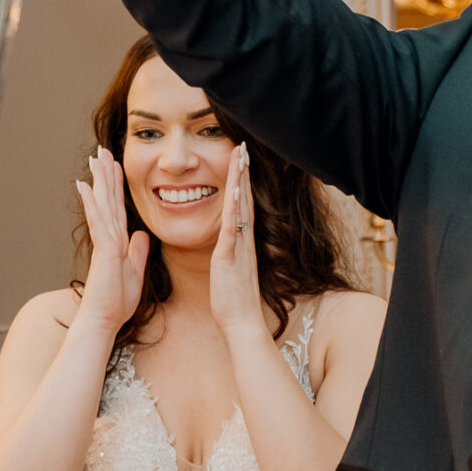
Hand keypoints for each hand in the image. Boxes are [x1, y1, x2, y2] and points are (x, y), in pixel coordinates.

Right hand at [74, 148, 149, 336]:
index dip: (117, 186)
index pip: (118, 207)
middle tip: (101, 150)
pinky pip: (97, 222)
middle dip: (105, 174)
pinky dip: (92, 203)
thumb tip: (142, 234)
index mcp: (118, 241)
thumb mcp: (134, 271)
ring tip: (94, 158)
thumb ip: (137, 252)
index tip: (116, 166)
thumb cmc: (116, 302)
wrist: (103, 320)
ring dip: (98, 180)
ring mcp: (104, 242)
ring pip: (101, 205)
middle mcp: (109, 237)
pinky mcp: (102, 249)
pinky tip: (85, 186)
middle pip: (108, 199)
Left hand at [209, 143, 264, 347]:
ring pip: (240, 207)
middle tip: (242, 146)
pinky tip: (235, 189)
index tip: (240, 160)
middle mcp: (244, 241)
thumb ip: (230, 256)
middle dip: (243, 172)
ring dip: (240, 180)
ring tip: (240, 156)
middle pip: (244, 199)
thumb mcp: (229, 272)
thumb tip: (227, 248)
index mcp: (241, 243)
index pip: (242, 206)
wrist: (242, 324)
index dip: (241, 182)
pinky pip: (233, 227)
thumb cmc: (233, 302)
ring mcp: (239, 247)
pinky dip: (234, 207)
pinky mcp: (229, 257)